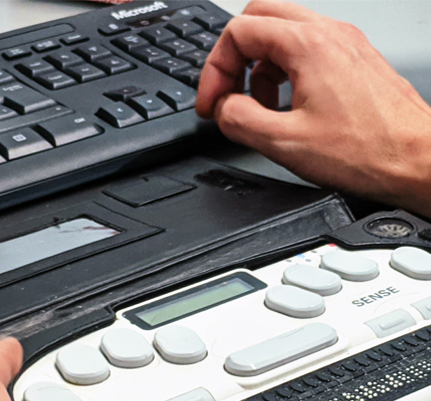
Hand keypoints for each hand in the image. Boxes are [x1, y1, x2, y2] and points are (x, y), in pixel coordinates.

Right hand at [196, 0, 430, 216]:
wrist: (417, 160)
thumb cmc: (368, 151)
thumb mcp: (284, 143)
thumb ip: (239, 120)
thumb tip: (223, 108)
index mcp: (308, 45)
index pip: (238, 33)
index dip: (214, 71)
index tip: (212, 104)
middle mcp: (329, 34)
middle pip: (259, 18)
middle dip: (233, 58)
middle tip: (225, 95)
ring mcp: (344, 44)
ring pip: (283, 33)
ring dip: (258, 67)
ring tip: (257, 107)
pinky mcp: (353, 62)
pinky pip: (306, 51)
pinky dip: (283, 72)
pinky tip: (285, 106)